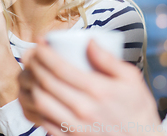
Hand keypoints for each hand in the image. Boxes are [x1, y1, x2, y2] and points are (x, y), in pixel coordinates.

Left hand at [18, 39, 162, 135]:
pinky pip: (43, 120)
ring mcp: (75, 126)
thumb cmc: (137, 110)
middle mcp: (84, 109)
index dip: (44, 52)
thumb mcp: (131, 79)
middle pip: (47, 82)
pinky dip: (33, 105)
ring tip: (29, 71)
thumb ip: (109, 60)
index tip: (39, 42)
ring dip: (30, 83)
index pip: (61, 68)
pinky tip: (33, 93)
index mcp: (98, 90)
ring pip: (40, 101)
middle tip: (29, 52)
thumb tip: (89, 41)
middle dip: (33, 63)